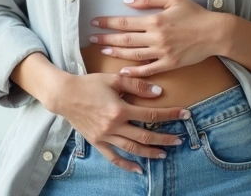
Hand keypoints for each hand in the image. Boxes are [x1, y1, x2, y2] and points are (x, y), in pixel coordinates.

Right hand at [46, 72, 190, 173]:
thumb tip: (158, 93)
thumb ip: (136, 86)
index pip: (151, 115)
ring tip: (165, 153)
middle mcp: (114, 126)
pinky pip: (113, 157)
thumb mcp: (114, 79)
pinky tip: (139, 170)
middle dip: (165, 138)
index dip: (170, 115)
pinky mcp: (97, 142)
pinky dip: (127, 165)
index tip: (186, 114)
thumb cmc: (89, 84)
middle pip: (145, 136)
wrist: (64, 95)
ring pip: (132, 148)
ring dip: (150, 152)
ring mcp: (105, 136)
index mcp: (120, 109)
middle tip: (180, 139)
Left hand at [89, 0, 226, 76]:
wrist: (214, 33)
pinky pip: (148, 70)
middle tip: (91, 39)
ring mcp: (162, 52)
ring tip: (103, 52)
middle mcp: (156, 37)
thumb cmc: (195, 13)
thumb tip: (127, 1)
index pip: (125, 22)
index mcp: (155, 20)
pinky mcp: (169, 64)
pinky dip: (134, 72)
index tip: (94, 22)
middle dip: (106, 39)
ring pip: (133, 55)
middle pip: (125, 40)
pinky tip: (123, 72)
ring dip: (116, 54)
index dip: (107, 22)